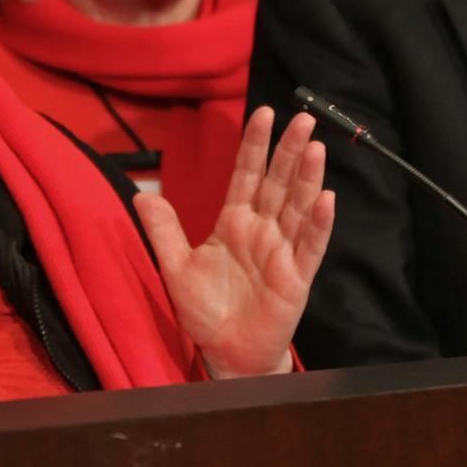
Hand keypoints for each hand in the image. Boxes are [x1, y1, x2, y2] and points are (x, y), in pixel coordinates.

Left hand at [138, 107, 334, 378]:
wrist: (225, 353)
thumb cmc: (205, 311)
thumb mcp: (175, 267)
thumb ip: (163, 230)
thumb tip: (141, 195)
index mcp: (234, 223)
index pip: (246, 175)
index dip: (255, 145)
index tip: (263, 113)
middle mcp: (262, 231)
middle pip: (278, 183)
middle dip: (289, 150)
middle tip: (304, 118)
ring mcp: (281, 253)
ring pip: (297, 208)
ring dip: (307, 179)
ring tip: (316, 148)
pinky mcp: (295, 279)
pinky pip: (309, 248)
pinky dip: (317, 225)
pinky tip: (325, 201)